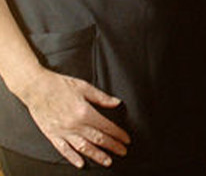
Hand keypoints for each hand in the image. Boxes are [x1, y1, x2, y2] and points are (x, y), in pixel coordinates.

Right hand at [16, 68, 130, 167]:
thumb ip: (102, 98)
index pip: (107, 127)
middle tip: (123, 151)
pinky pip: (63, 149)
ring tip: (107, 161)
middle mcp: (75, 124)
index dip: (119, 134)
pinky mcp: (52, 135)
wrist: (36, 88)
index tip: (126, 139)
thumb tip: (117, 103)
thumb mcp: (85, 87)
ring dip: (97, 155)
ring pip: (83, 147)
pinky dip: (72, 158)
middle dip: (113, 146)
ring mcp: (63, 131)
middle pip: (98, 139)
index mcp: (85, 112)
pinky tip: (80, 164)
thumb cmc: (59, 85)